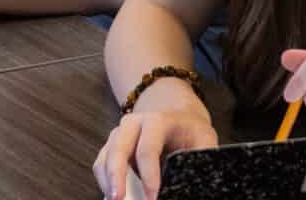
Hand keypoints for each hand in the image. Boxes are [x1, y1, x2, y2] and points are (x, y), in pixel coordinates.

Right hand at [93, 105, 217, 199]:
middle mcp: (133, 124)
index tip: (153, 198)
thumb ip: (201, 158)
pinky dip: (105, 183)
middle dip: (117, 177)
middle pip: (118, 149)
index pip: (148, 149)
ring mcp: (119, 134)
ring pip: (105, 159)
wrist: (177, 115)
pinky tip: (113, 196)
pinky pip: (101, 166)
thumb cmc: (190, 130)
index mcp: (157, 120)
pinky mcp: (111, 147)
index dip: (149, 176)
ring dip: (107, 183)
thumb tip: (200, 186)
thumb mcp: (204, 139)